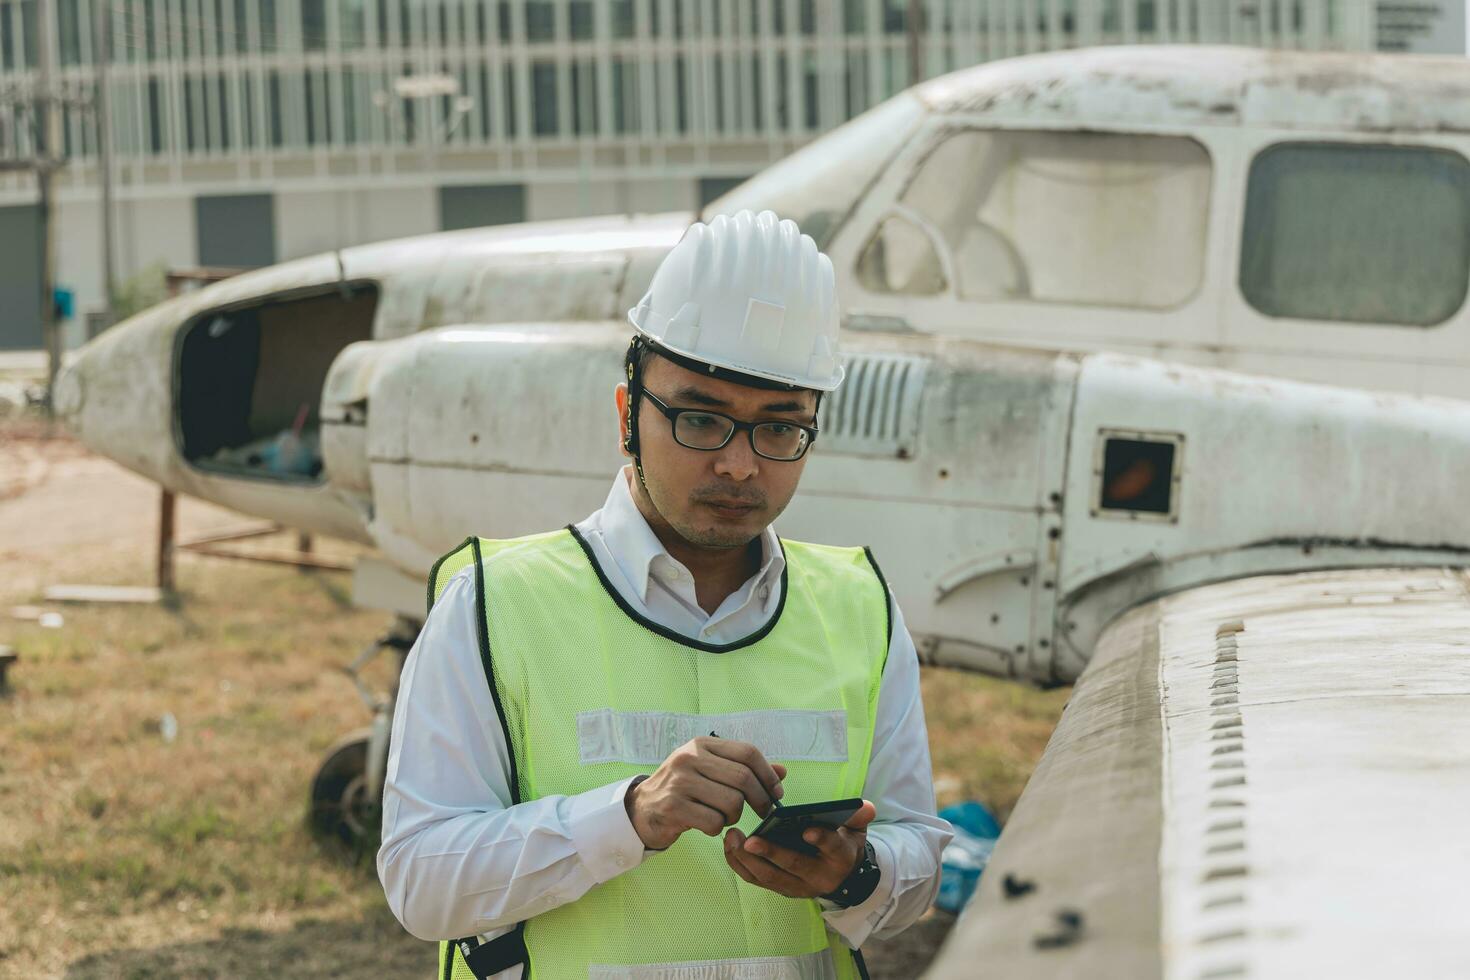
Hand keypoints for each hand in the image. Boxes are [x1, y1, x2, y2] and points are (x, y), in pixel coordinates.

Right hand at [625, 736, 786, 849]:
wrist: (641, 809)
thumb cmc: (684, 789)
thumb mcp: (711, 771)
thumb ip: (745, 769)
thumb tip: (782, 772)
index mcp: (702, 744)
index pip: (747, 752)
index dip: (768, 774)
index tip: (777, 793)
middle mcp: (689, 758)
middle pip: (743, 778)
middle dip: (760, 800)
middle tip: (762, 812)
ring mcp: (679, 782)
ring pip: (732, 802)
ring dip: (734, 816)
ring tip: (723, 817)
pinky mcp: (673, 807)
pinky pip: (714, 822)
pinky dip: (717, 828)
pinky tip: (707, 825)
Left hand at [723, 800, 876, 898]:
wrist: (840, 876)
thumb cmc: (843, 844)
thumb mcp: (856, 830)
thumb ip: (858, 816)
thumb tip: (866, 806)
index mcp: (840, 858)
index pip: (833, 848)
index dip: (822, 839)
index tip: (807, 830)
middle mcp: (818, 877)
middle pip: (793, 866)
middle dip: (771, 854)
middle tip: (750, 840)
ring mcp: (797, 886)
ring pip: (769, 877)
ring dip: (747, 860)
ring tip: (733, 838)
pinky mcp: (779, 888)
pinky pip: (756, 880)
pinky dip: (740, 865)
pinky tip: (729, 846)